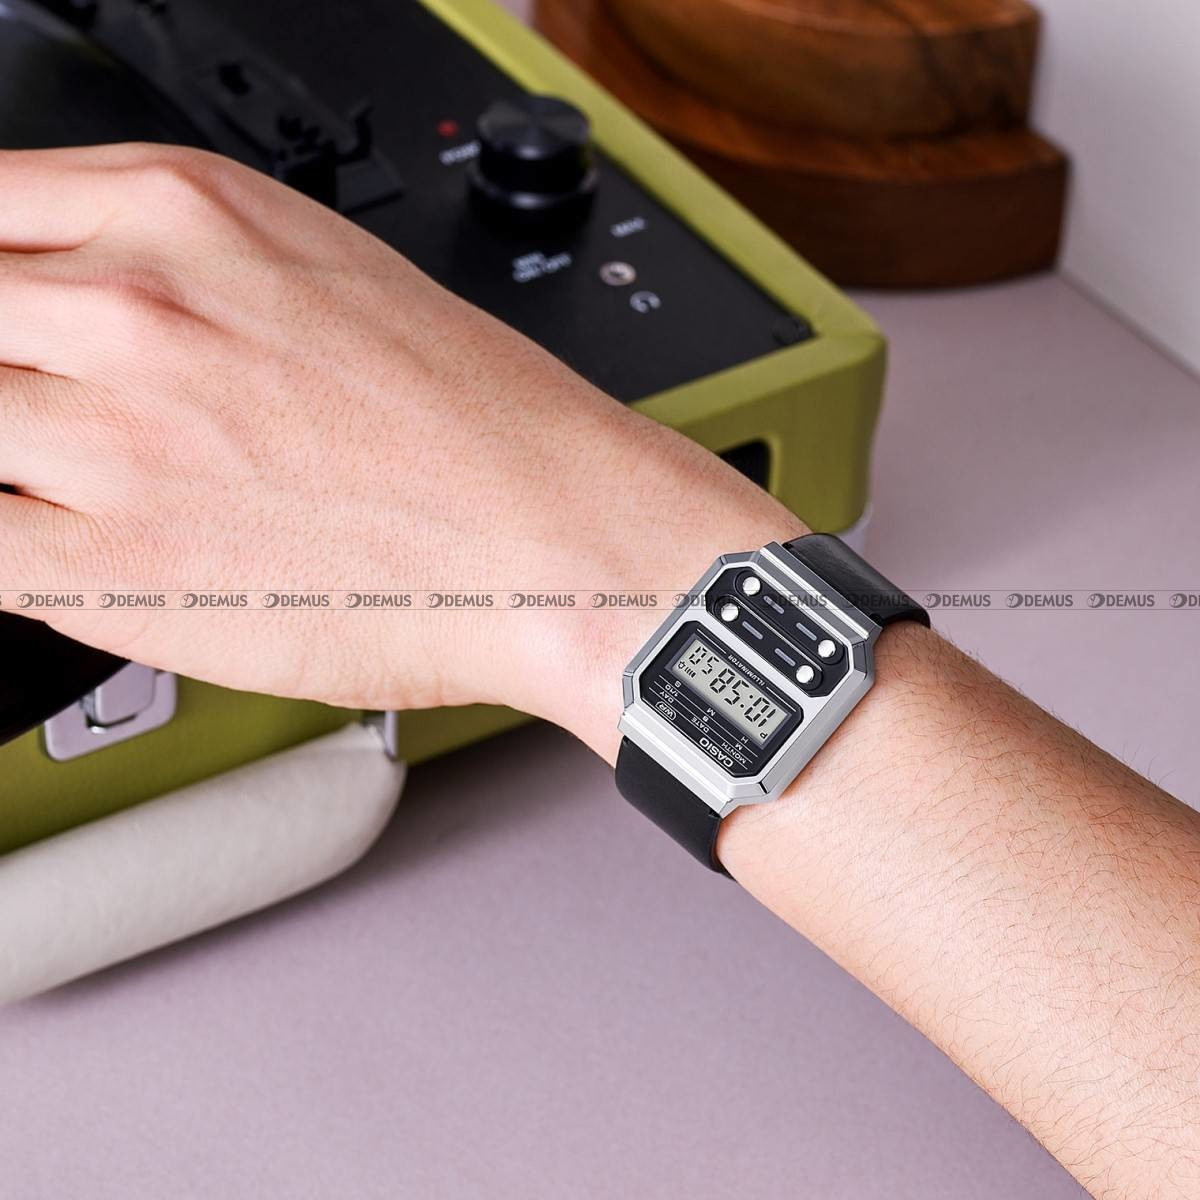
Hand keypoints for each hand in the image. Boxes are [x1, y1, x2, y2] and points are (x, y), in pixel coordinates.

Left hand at [0, 143, 802, 754]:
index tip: (17, 334)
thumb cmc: (480, 425)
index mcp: (181, 213)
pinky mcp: (117, 566)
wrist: (554, 536)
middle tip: (53, 422)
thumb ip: (182, 278)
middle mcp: (132, 307)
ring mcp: (114, 436)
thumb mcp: (325, 274)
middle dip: (6, 376)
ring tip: (92, 497)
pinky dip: (12, 549)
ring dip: (17, 463)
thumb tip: (90, 311)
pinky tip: (75, 556)